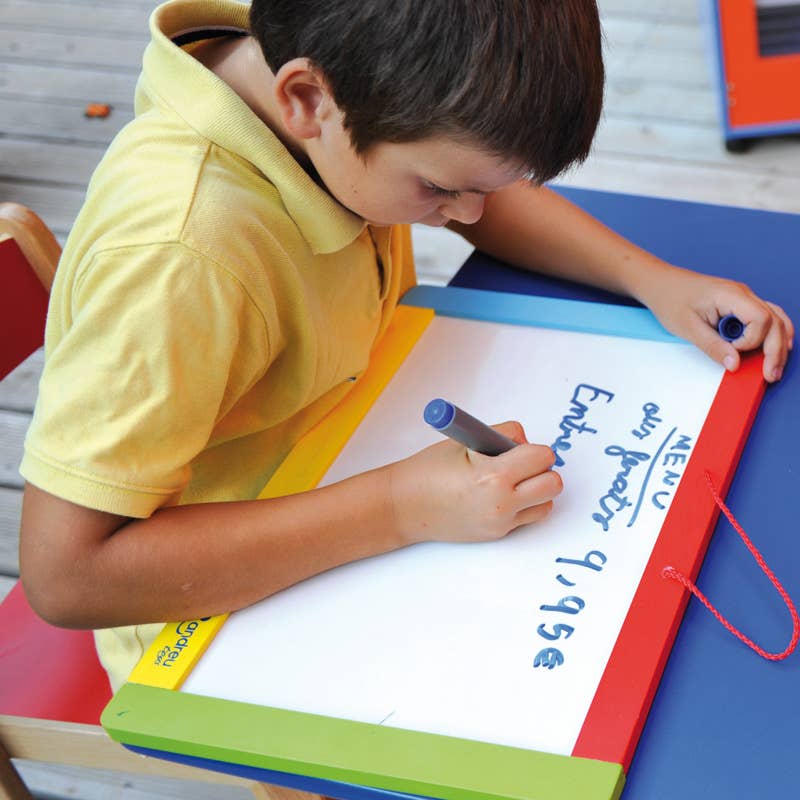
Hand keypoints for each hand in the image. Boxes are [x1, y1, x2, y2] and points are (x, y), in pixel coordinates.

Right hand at [387, 421, 561, 544]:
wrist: (404, 506)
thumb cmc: (428, 471)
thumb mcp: (464, 440)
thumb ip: (501, 435)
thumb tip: (525, 441)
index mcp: (493, 476)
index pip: (542, 457)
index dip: (533, 448)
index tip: (518, 447)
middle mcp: (501, 503)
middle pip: (552, 484)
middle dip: (541, 469)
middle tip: (520, 463)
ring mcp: (501, 523)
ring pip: (547, 503)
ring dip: (537, 489)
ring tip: (511, 481)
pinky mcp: (498, 534)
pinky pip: (529, 517)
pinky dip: (524, 504)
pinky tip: (501, 496)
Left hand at [638, 264, 793, 382]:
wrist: (660, 283)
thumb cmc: (670, 299)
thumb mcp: (688, 328)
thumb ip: (712, 346)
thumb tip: (734, 364)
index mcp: (731, 295)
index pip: (761, 319)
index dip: (752, 341)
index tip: (734, 352)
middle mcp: (744, 294)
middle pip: (775, 321)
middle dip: (775, 350)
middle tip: (770, 375)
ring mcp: (744, 298)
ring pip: (776, 319)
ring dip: (777, 344)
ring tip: (774, 367)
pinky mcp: (739, 304)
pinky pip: (765, 318)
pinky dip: (770, 335)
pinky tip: (770, 350)